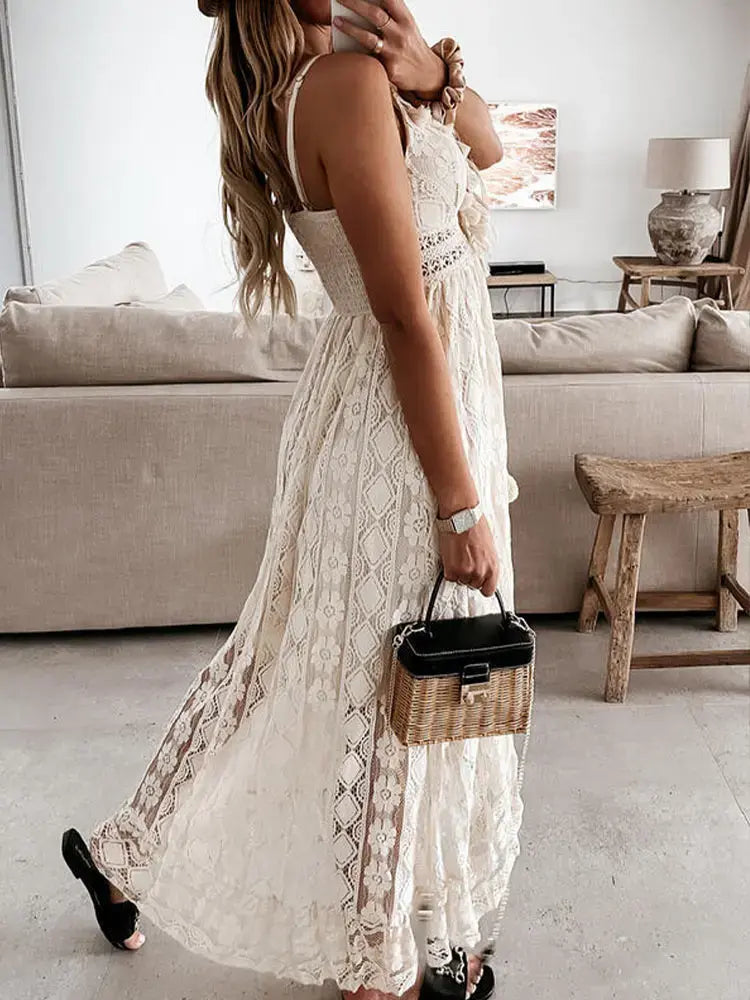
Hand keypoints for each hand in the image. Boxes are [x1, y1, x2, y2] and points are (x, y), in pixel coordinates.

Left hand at [332, 0, 446, 97]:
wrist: (427, 73)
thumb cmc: (410, 46)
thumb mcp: (407, 25)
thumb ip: (391, 14)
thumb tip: (365, 4)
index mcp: (405, 18)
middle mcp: (401, 33)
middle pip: (375, 14)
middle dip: (354, 4)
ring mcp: (395, 51)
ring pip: (369, 38)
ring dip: (350, 28)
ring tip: (336, 21)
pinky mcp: (390, 68)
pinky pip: (368, 59)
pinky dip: (354, 53)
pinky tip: (341, 47)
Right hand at [438, 515, 498, 597]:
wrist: (462, 517)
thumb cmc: (475, 526)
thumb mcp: (489, 547)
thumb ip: (487, 562)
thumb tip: (483, 569)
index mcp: (493, 567)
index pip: (489, 590)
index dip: (482, 585)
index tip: (478, 582)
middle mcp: (481, 572)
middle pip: (473, 585)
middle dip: (469, 575)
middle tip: (466, 561)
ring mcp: (466, 572)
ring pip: (460, 581)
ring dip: (458, 572)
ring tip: (459, 556)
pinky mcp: (452, 570)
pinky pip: (450, 577)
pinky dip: (449, 569)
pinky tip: (452, 557)